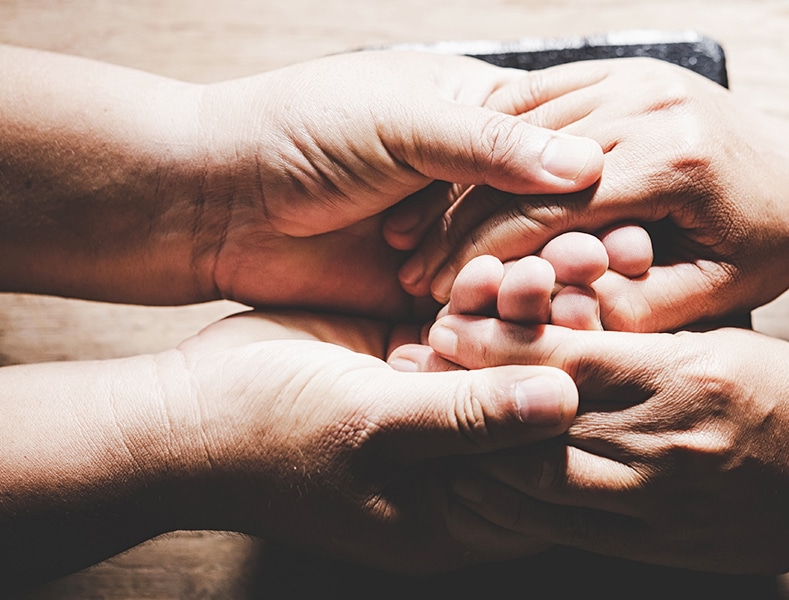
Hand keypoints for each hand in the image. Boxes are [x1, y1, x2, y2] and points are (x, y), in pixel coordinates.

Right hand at [160, 309, 579, 572]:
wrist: (178, 411)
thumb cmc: (266, 436)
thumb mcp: (370, 426)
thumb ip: (467, 417)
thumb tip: (565, 403)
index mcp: (458, 514)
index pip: (551, 473)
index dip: (587, 412)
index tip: (610, 345)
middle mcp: (458, 468)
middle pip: (537, 411)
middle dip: (564, 348)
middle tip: (590, 287)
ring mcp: (438, 414)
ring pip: (508, 362)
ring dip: (529, 313)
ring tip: (543, 268)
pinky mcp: (415, 366)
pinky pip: (469, 332)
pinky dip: (486, 299)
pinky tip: (500, 265)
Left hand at [189, 51, 604, 314]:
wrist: (215, 197)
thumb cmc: (300, 131)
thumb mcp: (401, 121)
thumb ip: (490, 145)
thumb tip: (588, 162)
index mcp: (479, 120)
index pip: (557, 153)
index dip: (595, 186)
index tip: (633, 216)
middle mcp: (475, 185)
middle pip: (548, 220)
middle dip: (581, 244)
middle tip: (618, 268)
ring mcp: (453, 244)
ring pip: (518, 272)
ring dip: (549, 288)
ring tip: (579, 307)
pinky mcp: (425, 300)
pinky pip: (476, 317)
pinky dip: (501, 326)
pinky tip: (531, 338)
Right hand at [391, 57, 788, 330]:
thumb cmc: (765, 243)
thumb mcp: (711, 294)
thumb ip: (634, 311)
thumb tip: (550, 322)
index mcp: (675, 161)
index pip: (551, 209)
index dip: (485, 254)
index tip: (439, 290)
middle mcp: (653, 103)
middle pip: (525, 162)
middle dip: (460, 217)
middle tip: (412, 262)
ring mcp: (640, 74)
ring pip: (523, 120)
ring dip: (465, 174)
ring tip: (421, 225)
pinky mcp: (630, 66)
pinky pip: (543, 90)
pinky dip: (494, 131)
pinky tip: (456, 172)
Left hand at [393, 256, 788, 573]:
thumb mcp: (730, 340)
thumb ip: (650, 334)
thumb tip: (564, 316)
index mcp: (688, 377)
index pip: (569, 355)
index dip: (499, 337)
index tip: (449, 317)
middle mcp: (668, 443)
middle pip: (538, 419)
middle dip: (467, 394)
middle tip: (410, 368)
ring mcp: (661, 503)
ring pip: (539, 480)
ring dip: (472, 453)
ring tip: (423, 425)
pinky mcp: (656, 545)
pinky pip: (565, 528)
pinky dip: (509, 506)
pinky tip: (473, 484)